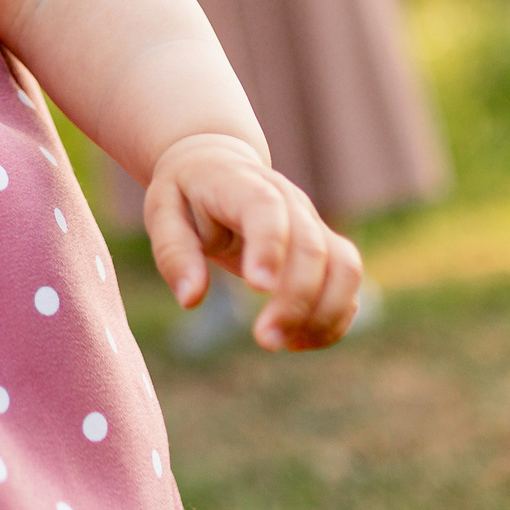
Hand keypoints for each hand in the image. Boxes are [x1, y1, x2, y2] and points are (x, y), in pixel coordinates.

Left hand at [142, 132, 362, 350]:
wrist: (217, 165)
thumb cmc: (186, 196)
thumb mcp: (161, 214)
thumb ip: (174, 253)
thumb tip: (190, 299)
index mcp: (241, 185)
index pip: (266, 209)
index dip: (269, 246)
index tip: (258, 289)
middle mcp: (289, 199)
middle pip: (311, 247)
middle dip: (295, 300)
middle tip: (265, 341)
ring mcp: (313, 222)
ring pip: (345, 266)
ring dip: (324, 314)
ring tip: (285, 344)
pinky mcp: (326, 246)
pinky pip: (348, 284)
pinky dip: (333, 319)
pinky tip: (297, 341)